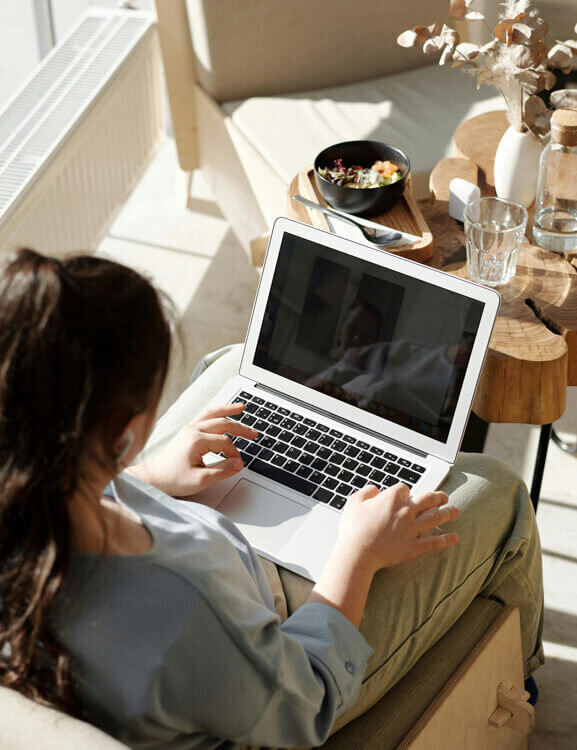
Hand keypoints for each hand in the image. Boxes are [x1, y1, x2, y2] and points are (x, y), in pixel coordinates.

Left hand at [127, 403, 256, 497]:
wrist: (153, 478)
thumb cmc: (172, 479)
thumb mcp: (200, 480)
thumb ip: (222, 471)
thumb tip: (238, 463)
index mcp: (197, 440)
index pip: (225, 443)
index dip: (234, 453)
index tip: (237, 464)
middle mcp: (193, 430)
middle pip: (223, 424)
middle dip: (241, 428)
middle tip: (254, 433)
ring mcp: (189, 428)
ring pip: (213, 414)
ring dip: (228, 410)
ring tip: (241, 407)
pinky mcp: (186, 431)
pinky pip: (204, 415)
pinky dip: (216, 412)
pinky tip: (222, 413)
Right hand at [337, 482, 458, 572]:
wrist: (358, 552)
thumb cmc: (354, 528)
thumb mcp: (354, 502)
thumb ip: (366, 492)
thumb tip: (375, 489)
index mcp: (391, 499)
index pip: (405, 488)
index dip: (405, 491)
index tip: (404, 495)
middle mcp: (406, 511)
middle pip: (427, 499)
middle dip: (437, 497)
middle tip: (443, 497)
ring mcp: (412, 529)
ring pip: (435, 517)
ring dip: (448, 513)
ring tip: (456, 511)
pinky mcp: (415, 546)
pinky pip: (435, 542)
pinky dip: (446, 540)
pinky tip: (455, 538)